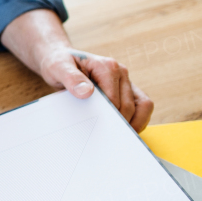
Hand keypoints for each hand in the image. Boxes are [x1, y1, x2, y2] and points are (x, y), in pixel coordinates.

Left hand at [38, 46, 153, 130]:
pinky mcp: (126, 90)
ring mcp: (125, 82)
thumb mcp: (58, 68)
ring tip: (120, 138)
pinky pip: (141, 107)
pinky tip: (123, 130)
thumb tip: (86, 92)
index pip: (115, 99)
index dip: (109, 116)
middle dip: (119, 124)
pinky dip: (137, 120)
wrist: (59, 61)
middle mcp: (121, 73)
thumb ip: (70, 78)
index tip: (98, 129)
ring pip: (143, 106)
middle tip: (107, 139)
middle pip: (130, 106)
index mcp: (107, 67)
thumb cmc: (59, 64)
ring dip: (135, 123)